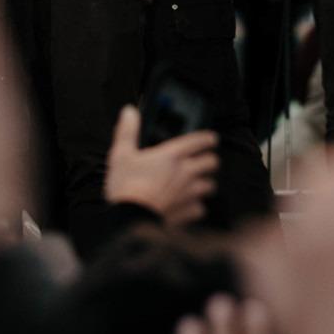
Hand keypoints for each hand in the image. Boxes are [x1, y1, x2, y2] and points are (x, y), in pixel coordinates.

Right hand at [104, 106, 216, 226]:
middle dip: (209, 160)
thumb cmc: (126, 188)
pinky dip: (196, 206)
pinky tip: (188, 205)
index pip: (200, 140)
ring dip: (205, 183)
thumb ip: (127, 131)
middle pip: (212, 162)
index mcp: (172, 155)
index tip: (210, 138)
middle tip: (203, 160)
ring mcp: (189, 193)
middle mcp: (186, 173)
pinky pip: (201, 208)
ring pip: (210, 185)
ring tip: (196, 183)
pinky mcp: (188, 212)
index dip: (208, 138)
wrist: (130, 220)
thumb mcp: (120, 154)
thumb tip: (129, 112)